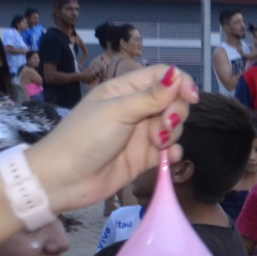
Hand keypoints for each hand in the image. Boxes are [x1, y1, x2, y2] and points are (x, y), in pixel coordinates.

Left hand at [26, 66, 196, 211]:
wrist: (64, 180)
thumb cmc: (85, 138)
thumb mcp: (118, 112)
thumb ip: (151, 96)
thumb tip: (177, 75)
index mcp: (124, 90)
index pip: (161, 77)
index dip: (180, 83)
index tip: (192, 97)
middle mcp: (134, 109)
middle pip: (171, 102)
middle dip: (175, 113)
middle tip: (164, 126)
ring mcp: (139, 134)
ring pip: (171, 127)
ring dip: (171, 134)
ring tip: (157, 144)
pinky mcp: (143, 158)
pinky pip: (167, 151)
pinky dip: (172, 153)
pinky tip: (170, 158)